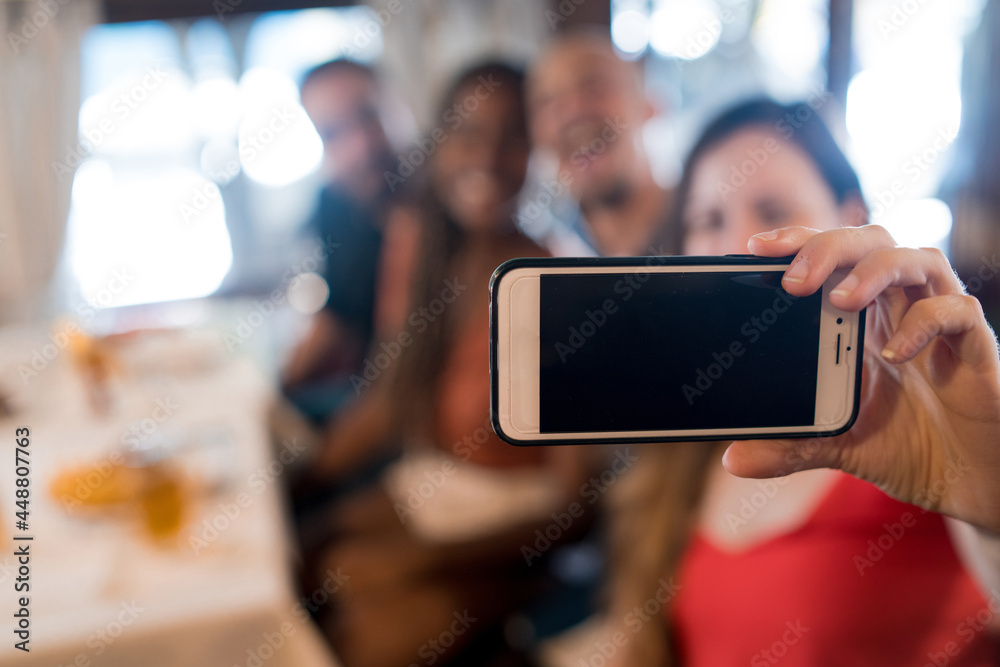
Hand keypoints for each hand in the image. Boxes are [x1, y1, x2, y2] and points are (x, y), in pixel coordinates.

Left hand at [723, 225, 999, 534]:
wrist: (971, 483)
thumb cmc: (909, 446)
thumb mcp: (838, 446)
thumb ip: (790, 445)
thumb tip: (735, 460)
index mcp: (864, 318)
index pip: (833, 257)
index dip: (800, 242)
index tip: (756, 248)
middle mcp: (901, 309)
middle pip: (871, 242)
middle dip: (830, 247)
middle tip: (794, 278)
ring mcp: (941, 325)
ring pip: (917, 258)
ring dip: (874, 270)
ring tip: (840, 300)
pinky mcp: (977, 349)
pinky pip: (957, 311)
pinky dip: (924, 322)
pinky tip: (893, 353)